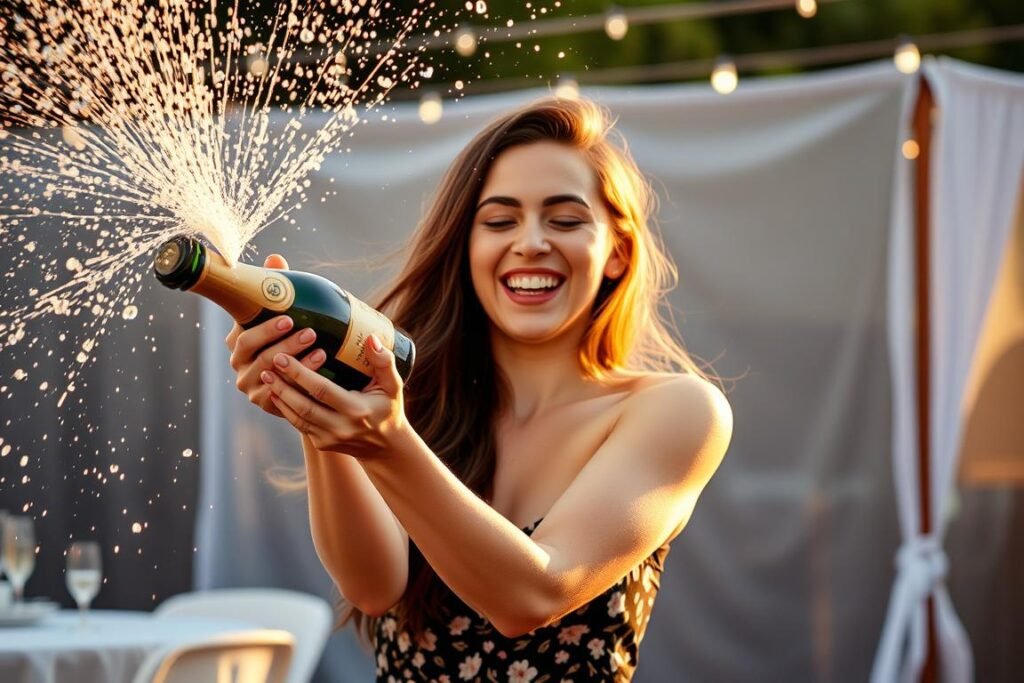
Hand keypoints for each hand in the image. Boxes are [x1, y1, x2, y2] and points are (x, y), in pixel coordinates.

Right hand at [224, 254, 326, 416]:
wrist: (300, 378)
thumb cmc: (290, 336)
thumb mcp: (283, 312)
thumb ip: (277, 287)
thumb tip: (275, 258)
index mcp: (239, 339)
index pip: (243, 333)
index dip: (264, 327)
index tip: (289, 317)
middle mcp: (239, 363)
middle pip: (254, 354)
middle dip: (283, 343)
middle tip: (310, 332)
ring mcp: (250, 384)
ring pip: (269, 373)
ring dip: (296, 362)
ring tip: (321, 351)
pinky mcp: (264, 402)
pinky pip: (280, 394)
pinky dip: (298, 384)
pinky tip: (318, 375)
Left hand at [260, 334, 407, 458]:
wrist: (386, 447)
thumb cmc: (389, 409)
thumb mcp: (393, 385)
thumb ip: (384, 362)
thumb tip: (371, 338)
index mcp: (357, 410)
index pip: (322, 390)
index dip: (300, 374)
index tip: (283, 357)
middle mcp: (341, 427)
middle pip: (303, 405)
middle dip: (283, 385)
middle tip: (268, 364)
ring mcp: (329, 439)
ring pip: (297, 417)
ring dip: (280, 396)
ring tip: (266, 376)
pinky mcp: (322, 444)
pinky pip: (299, 425)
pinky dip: (285, 409)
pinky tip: (276, 393)